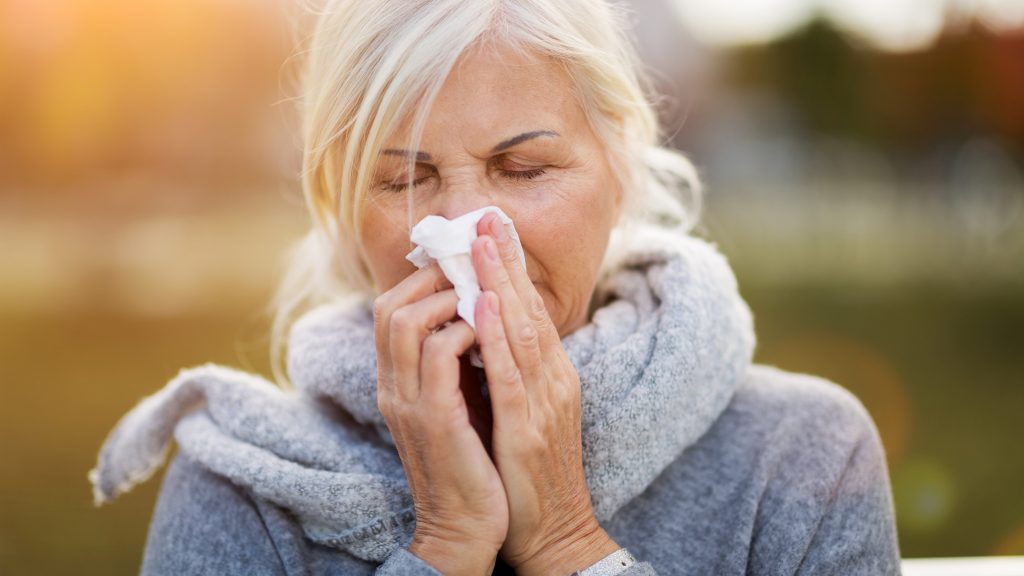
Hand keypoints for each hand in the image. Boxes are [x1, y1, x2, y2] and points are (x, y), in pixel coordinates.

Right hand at [373, 263, 507, 574]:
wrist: (467, 529)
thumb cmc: (472, 463)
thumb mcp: (457, 404)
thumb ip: (456, 364)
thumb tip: (477, 316)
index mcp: (398, 383)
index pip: (390, 311)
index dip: (422, 279)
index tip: (462, 262)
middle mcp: (393, 388)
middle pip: (388, 306)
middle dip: (432, 276)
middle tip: (472, 266)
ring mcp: (408, 403)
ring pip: (405, 321)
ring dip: (447, 297)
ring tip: (481, 293)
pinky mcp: (434, 420)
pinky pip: (438, 355)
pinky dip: (465, 330)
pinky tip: (491, 328)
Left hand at [469, 214, 619, 575]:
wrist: (555, 532)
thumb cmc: (534, 475)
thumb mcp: (528, 412)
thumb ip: (513, 373)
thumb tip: (485, 334)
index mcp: (553, 377)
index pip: (531, 312)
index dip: (513, 270)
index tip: (493, 231)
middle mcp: (554, 381)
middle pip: (529, 310)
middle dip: (507, 261)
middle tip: (488, 216)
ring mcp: (544, 404)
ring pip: (521, 332)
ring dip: (500, 283)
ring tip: (482, 243)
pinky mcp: (528, 430)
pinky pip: (509, 376)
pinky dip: (496, 337)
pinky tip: (482, 306)